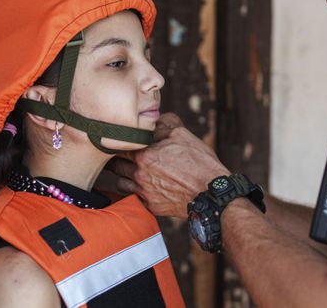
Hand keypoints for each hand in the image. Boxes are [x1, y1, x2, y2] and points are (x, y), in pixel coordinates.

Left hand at [108, 112, 229, 217]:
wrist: (210, 193)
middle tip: (121, 155)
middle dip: (117, 159)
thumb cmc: (199, 162)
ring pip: (120, 183)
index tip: (120, 140)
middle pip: (115, 165)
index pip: (118, 146)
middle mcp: (139, 174)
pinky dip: (134, 191)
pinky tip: (142, 186)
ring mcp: (144, 192)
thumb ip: (163, 124)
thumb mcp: (182, 134)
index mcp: (144, 155)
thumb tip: (153, 120)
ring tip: (131, 170)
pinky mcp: (150, 206)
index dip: (119, 142)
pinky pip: (132, 198)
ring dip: (123, 176)